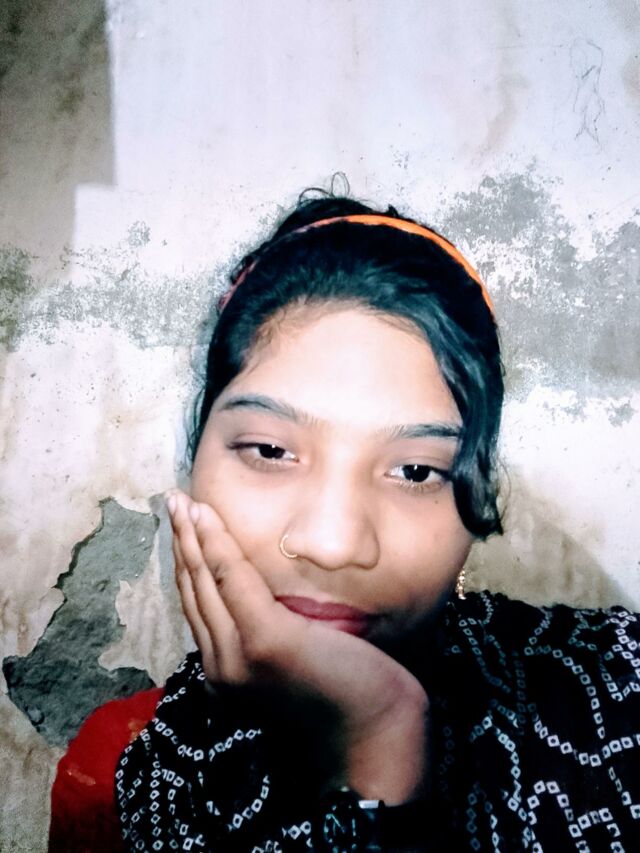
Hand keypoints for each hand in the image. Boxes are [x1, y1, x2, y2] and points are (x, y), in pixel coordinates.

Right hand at [168, 489, 428, 802]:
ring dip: (190, 535)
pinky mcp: (264, 641)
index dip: (188, 561)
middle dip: (181, 541)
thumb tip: (272, 588)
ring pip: (204, 580)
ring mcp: (238, 655)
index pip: (200, 604)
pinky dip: (214, 543)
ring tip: (181, 501)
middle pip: (193, 589)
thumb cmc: (347, 689)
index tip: (183, 524)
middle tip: (173, 500)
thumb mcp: (298, 652)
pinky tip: (206, 515)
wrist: (375, 730)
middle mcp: (221, 664)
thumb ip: (274, 625)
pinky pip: (230, 578)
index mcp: (227, 667)